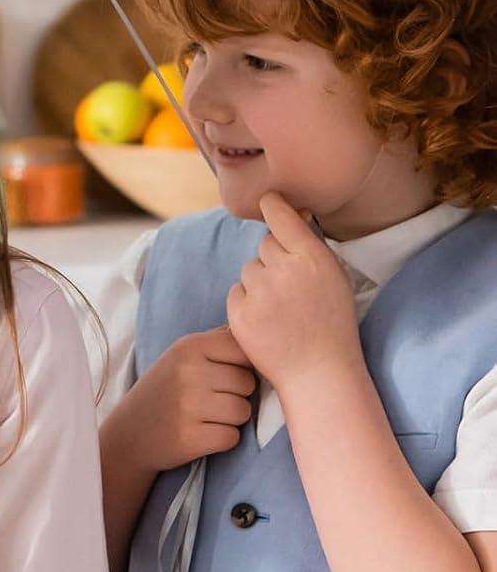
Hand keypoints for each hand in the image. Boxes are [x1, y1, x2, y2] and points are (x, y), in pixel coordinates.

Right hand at [109, 325, 256, 473]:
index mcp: (189, 346)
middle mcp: (189, 372)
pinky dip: (221, 439)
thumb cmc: (162, 391)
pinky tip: (199, 433)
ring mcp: (189, 405)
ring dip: (230, 418)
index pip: (245, 351)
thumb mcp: (180, 356)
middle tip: (208, 400)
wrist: (127, 433)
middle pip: (248, 383)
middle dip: (236, 394)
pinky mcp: (192, 438)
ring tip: (204, 417)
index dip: (240, 367)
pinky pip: (232, 437)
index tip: (220, 376)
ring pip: (243, 411)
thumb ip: (217, 344)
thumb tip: (258, 333)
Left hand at [227, 193, 360, 390]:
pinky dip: (246, 303)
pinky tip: (267, 321)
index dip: (273, 206)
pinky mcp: (239, 313)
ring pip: (249, 269)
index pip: (282, 217)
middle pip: (265, 245)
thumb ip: (310, 247)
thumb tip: (292, 214)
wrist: (318, 372)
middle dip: (273, 260)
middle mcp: (284, 270)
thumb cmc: (332, 324)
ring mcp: (259, 292)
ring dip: (259, 282)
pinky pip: (236, 292)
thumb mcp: (334, 279)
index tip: (267, 200)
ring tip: (281, 309)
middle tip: (291, 288)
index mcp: (313, 259)